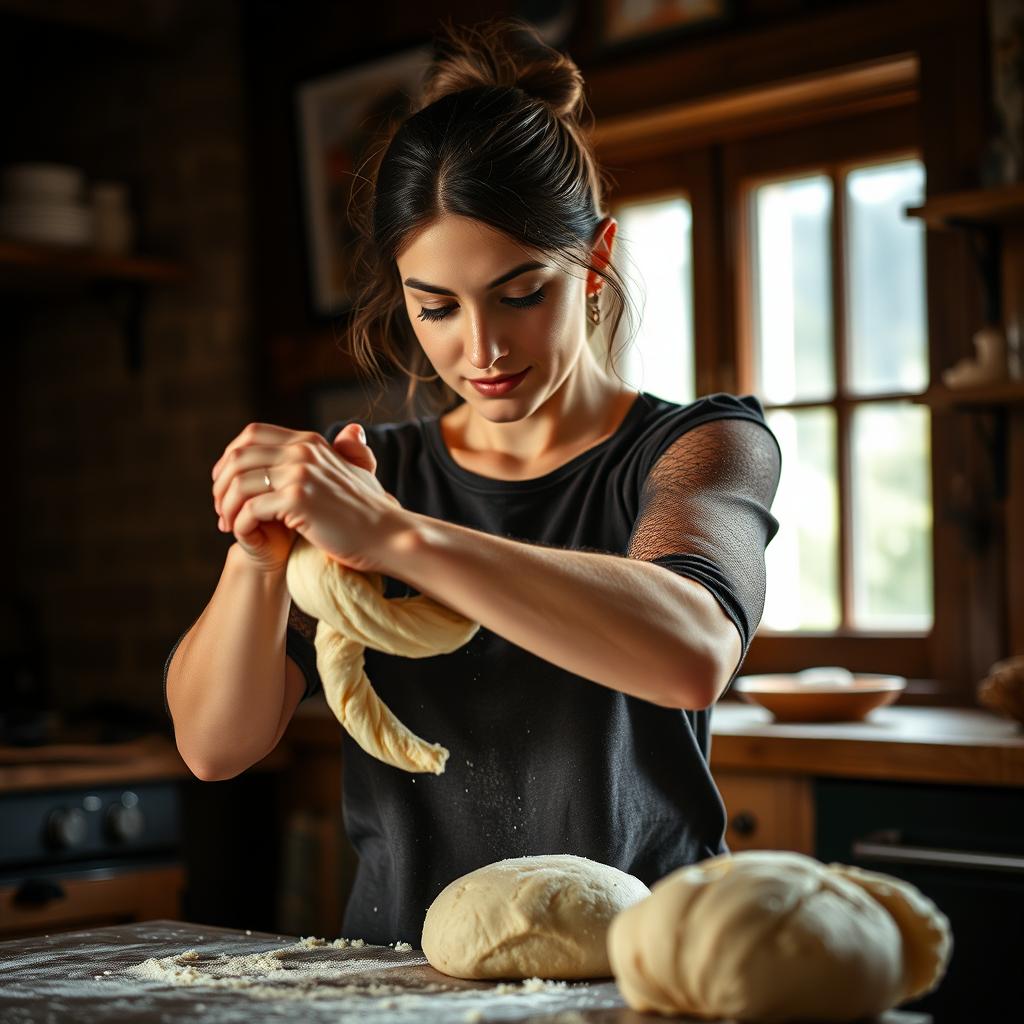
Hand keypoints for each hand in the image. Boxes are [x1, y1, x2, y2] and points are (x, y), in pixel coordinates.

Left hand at [211, 421, 404, 574]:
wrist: (388, 536)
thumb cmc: (372, 511)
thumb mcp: (359, 471)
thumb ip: (349, 451)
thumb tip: (352, 431)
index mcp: (310, 441)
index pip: (251, 435)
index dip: (229, 458)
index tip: (224, 484)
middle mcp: (303, 451)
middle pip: (238, 457)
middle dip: (220, 484)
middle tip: (220, 510)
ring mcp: (300, 473)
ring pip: (238, 484)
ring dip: (226, 507)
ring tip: (227, 525)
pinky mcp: (298, 500)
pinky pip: (250, 510)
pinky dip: (240, 523)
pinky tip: (242, 535)